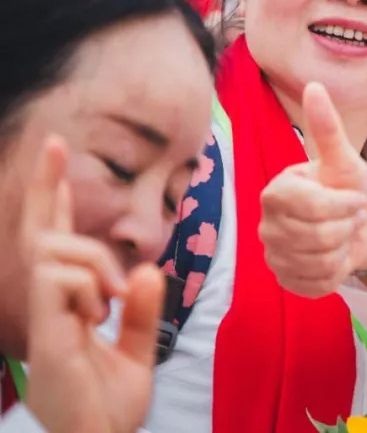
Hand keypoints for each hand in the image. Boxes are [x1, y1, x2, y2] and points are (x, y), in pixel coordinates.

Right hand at [24, 136, 163, 432]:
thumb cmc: (109, 408)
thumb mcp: (136, 352)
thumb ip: (141, 313)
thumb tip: (143, 270)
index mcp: (71, 304)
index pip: (60, 242)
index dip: (57, 199)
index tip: (57, 154)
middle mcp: (50, 305)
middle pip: (41, 234)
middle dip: (47, 186)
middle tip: (54, 142)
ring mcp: (42, 318)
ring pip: (53, 251)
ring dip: (91, 260)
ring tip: (110, 299)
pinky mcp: (44, 335)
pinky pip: (57, 282)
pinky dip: (87, 285)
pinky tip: (98, 314)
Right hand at [260, 82, 366, 297]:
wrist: (355, 225)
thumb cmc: (345, 187)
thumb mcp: (343, 158)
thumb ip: (326, 127)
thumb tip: (314, 85)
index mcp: (275, 192)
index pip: (312, 206)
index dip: (343, 204)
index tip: (353, 196)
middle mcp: (266, 225)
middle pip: (319, 236)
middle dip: (347, 225)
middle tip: (350, 216)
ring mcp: (274, 255)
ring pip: (320, 261)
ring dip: (344, 247)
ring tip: (342, 233)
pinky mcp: (286, 281)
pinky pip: (318, 284)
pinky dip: (337, 272)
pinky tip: (336, 256)